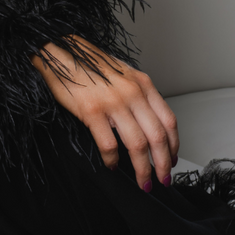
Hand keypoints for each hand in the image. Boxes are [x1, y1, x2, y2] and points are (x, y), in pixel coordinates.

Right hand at [33, 38, 179, 190]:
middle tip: (162, 179)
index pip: (168, 121)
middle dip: (163, 164)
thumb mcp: (122, 75)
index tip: (172, 159)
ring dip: (143, 168)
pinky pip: (109, 144)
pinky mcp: (92, 111)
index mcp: (142, 84)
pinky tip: (112, 165)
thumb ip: (138, 96)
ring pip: (137, 144)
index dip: (174, 146)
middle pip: (157, 136)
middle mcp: (132, 92)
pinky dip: (113, 160)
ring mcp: (113, 101)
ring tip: (142, 181)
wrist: (60, 53)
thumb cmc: (89, 65)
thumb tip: (148, 126)